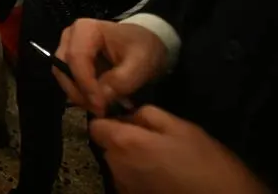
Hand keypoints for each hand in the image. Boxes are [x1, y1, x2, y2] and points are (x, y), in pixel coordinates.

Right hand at [54, 18, 168, 116]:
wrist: (144, 43)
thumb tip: (101, 99)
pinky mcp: (69, 61)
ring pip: (62, 76)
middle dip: (79, 92)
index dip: (85, 84)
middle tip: (99, 110)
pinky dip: (80, 94)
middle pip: (63, 68)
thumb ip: (121, 80)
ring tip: (99, 108)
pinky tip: (96, 103)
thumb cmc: (142, 48)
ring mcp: (67, 48)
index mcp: (85, 30)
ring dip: (78, 95)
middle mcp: (70, 37)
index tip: (100, 106)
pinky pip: (68, 80)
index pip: (76, 58)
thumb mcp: (140, 63)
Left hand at [91, 106, 268, 193]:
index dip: (108, 121)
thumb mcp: (180, 127)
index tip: (126, 121)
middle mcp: (116, 165)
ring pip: (116, 164)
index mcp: (125, 142)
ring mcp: (123, 186)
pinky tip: (161, 177)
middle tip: (152, 141)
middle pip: (106, 146)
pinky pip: (127, 181)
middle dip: (122, 140)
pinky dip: (137, 177)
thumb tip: (128, 114)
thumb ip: (147, 114)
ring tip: (160, 161)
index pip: (95, 126)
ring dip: (130, 159)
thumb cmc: (204, 161)